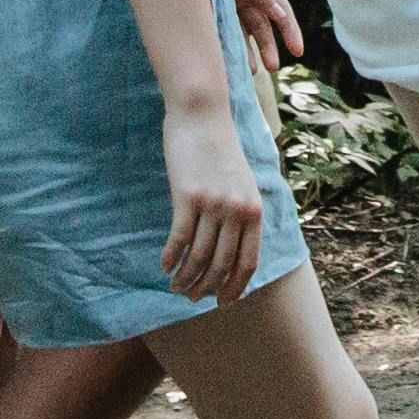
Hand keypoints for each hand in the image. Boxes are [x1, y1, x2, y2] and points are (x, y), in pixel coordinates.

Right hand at [155, 94, 264, 306]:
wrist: (203, 116)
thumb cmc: (219, 151)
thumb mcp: (241, 183)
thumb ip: (241, 214)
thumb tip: (232, 250)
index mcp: (254, 210)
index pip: (248, 262)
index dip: (235, 287)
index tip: (223, 302)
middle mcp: (237, 210)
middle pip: (222, 264)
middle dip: (206, 287)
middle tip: (192, 298)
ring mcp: (213, 203)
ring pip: (199, 256)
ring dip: (186, 277)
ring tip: (176, 286)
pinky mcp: (187, 195)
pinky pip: (179, 238)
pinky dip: (171, 257)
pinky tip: (165, 265)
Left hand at [204, 0, 303, 63]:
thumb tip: (281, 15)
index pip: (281, 11)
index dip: (291, 31)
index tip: (298, 52)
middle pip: (263, 27)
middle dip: (269, 48)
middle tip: (272, 67)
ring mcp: (228, 4)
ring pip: (243, 34)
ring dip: (248, 53)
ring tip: (250, 72)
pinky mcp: (211, 9)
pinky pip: (222, 32)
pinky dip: (227, 48)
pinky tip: (227, 62)